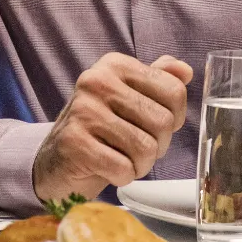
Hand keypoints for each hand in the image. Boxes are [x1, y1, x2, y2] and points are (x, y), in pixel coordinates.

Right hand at [32, 54, 192, 201]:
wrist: (55, 161)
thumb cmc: (100, 129)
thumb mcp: (128, 97)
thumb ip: (157, 79)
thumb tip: (185, 71)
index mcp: (115, 65)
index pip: (174, 92)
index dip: (173, 118)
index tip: (153, 126)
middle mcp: (97, 81)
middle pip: (163, 122)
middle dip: (157, 146)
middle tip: (135, 149)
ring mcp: (83, 111)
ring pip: (146, 148)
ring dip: (140, 165)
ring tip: (122, 159)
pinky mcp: (74, 143)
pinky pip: (123, 169)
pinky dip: (122, 177)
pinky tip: (107, 170)